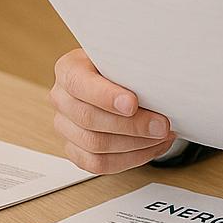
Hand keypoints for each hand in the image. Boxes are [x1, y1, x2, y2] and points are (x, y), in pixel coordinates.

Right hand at [49, 48, 176, 172]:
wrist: (116, 81)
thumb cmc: (120, 67)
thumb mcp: (124, 58)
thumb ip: (132, 69)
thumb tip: (157, 86)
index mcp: (69, 70)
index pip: (80, 84)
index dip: (106, 96)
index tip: (133, 104)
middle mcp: (62, 98)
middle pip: (89, 119)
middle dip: (131, 125)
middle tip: (161, 125)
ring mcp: (65, 127)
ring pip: (95, 146)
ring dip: (135, 144)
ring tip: (161, 136)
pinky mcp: (74, 149)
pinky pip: (99, 164)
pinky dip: (130, 159)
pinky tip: (151, 147)